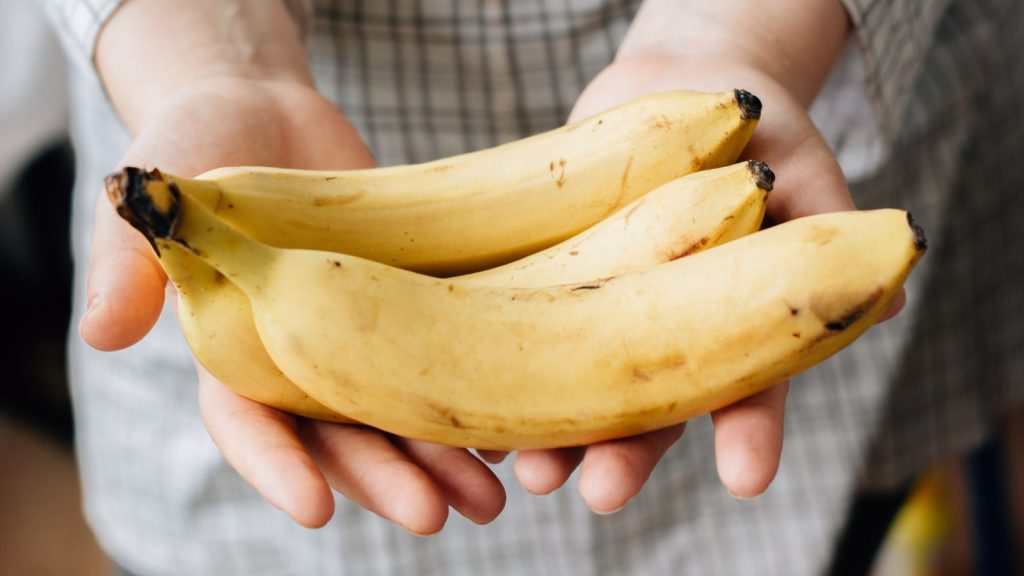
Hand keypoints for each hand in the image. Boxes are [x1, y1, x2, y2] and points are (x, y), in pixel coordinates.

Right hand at [81, 78, 505, 531]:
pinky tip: (513, 430)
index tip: (316, 510)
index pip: (248, 425)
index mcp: (232, 352)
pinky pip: (438, 359)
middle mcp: (298, 358)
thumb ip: (127, 262)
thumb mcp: (156, 195)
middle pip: (340, 437)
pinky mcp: (404, 307)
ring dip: (442, 462)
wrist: (268, 114)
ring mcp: (356, 336)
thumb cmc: (196, 146)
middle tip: (433, 517)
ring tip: (491, 499)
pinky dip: (473, 396)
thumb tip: (100, 335)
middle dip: (383, 478)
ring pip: (399, 412)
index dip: (279, 468)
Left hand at [506, 53, 906, 510]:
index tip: (747, 479)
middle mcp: (666, 332)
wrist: (680, 87)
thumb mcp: (800, 174)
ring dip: (556, 433)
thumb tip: (893, 294)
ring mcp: (607, 307)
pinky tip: (477, 410)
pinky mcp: (554, 275)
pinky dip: (498, 369)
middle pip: (651, 408)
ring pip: (580, 386)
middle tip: (601, 492)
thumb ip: (830, 237)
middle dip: (627, 454)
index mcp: (734, 323)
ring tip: (531, 465)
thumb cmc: (755, 135)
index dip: (750, 434)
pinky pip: (524, 328)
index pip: (750, 389)